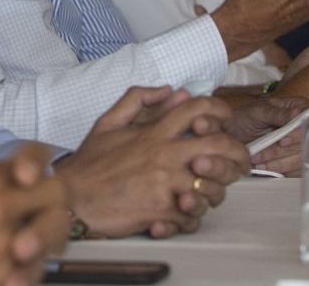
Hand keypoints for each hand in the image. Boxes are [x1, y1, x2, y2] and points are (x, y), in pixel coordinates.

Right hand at [0, 143, 68, 285]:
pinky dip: (21, 278)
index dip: (42, 167)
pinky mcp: (4, 277)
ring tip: (15, 258)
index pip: (37, 156)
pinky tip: (4, 277)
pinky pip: (31, 276)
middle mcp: (1, 202)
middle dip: (54, 212)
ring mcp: (5, 241)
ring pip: (50, 242)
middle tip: (39, 227)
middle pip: (59, 197)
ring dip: (37, 252)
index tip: (29, 182)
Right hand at [54, 87, 249, 238]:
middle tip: (238, 163)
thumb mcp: (108, 121)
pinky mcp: (161, 210)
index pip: (198, 110)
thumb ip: (138, 99)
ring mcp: (165, 183)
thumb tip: (170, 90)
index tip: (226, 121)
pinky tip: (183, 213)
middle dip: (237, 155)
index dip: (220, 111)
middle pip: (219, 147)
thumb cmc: (90, 163)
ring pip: (213, 186)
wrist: (70, 198)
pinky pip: (193, 216)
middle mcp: (164, 154)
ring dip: (216, 191)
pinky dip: (192, 217)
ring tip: (207, 193)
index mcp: (154, 132)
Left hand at [225, 96, 308, 176]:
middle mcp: (306, 127)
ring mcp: (303, 145)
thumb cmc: (245, 117)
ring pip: (302, 161)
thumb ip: (278, 113)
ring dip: (278, 164)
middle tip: (260, 154)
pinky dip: (279, 171)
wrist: (233, 134)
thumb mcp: (258, 112)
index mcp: (300, 108)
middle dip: (282, 152)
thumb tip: (298, 113)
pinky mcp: (297, 161)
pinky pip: (297, 172)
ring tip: (256, 160)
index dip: (300, 134)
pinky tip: (262, 168)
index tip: (283, 141)